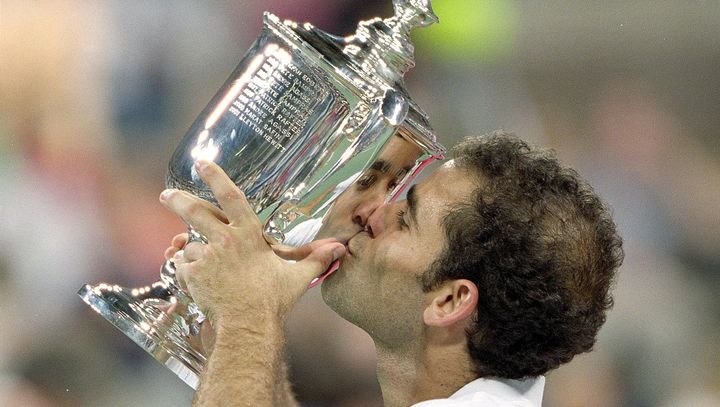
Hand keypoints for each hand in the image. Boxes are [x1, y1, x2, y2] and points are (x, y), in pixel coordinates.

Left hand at [159, 160, 345, 325]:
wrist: (248, 325)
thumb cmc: (273, 300)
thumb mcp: (297, 277)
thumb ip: (316, 260)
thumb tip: (339, 249)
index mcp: (248, 234)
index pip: (231, 196)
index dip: (216, 176)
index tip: (202, 162)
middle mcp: (224, 239)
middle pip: (195, 211)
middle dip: (177, 200)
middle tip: (166, 194)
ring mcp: (206, 256)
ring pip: (192, 246)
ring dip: (195, 254)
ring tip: (209, 270)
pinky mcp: (192, 274)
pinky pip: (184, 267)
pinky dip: (188, 272)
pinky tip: (200, 282)